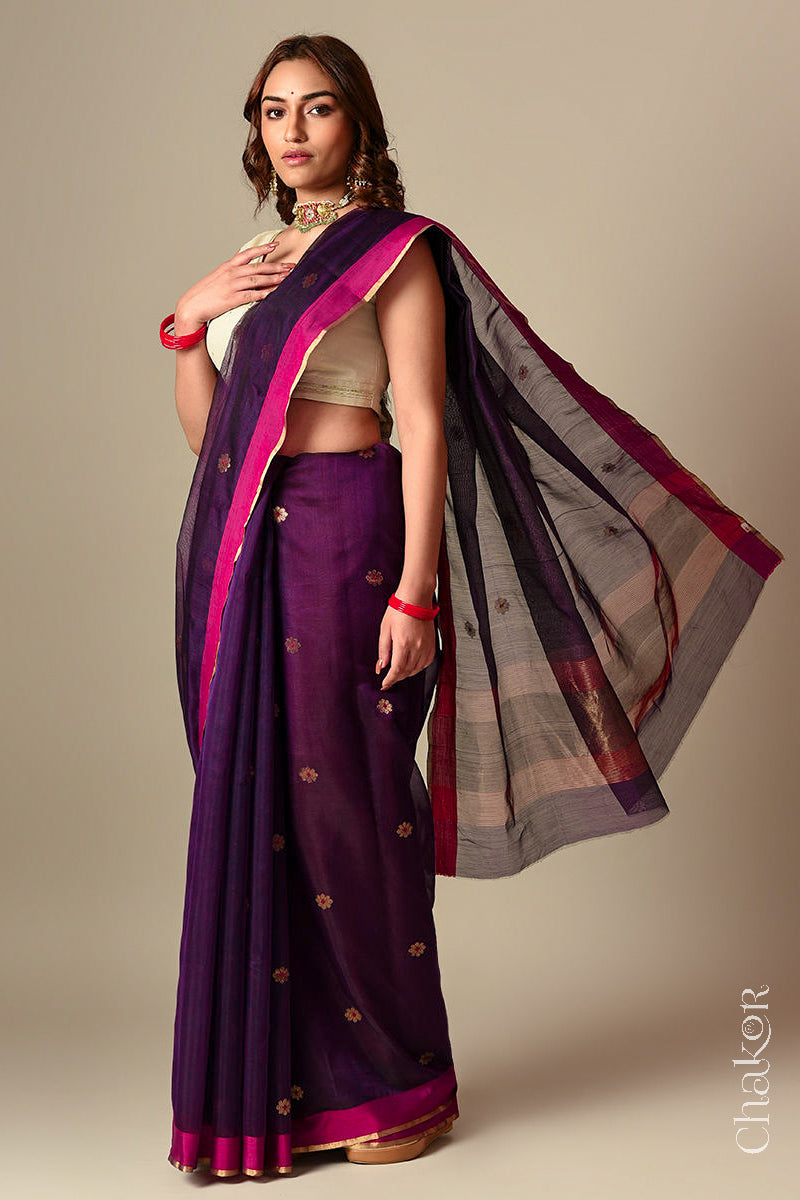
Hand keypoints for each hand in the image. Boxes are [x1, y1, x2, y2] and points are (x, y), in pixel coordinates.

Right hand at [174, 243, 296, 330]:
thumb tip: (246, 271)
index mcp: (228, 266)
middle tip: (291, 266)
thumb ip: (232, 272)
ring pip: (257, 280)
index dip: (262, 248)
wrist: (192, 306)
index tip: (276, 244)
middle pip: (258, 267)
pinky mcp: (232, 299)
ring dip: (274, 279)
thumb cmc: (206, 293)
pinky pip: (251, 295)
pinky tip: (274, 293)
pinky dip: (263, 294)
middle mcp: (231, 273)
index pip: (248, 253)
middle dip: (277, 266)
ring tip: (287, 279)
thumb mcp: (218, 277)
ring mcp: (232, 286)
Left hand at [375, 607, 436, 689]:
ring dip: (407, 674)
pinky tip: (412, 665)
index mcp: (403, 643)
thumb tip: (381, 666)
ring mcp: (426, 646)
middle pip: (406, 672)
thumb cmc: (399, 610)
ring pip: (417, 670)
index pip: (397, 670)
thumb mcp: (385, 629)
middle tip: (389, 678)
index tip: (385, 684)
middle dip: (396, 678)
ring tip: (399, 672)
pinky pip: (426, 663)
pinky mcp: (432, 645)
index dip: (390, 680)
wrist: (416, 599)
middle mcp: (416, 647)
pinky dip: (418, 668)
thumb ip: (383, 650)